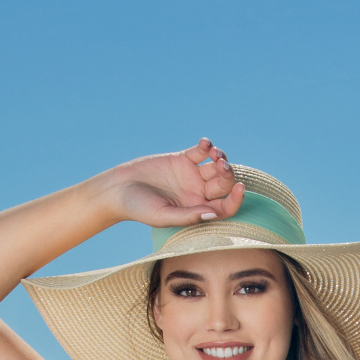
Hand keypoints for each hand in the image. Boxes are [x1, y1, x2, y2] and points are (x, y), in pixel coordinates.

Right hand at [97, 139, 245, 228]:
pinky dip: (205, 146)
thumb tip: (212, 214)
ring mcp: (191, 175)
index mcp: (198, 210)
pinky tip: (205, 143)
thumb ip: (187, 216)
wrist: (120, 189)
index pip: (224, 207)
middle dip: (227, 174)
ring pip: (214, 166)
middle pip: (223, 184)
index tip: (239, 188)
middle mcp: (198, 193)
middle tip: (221, 165)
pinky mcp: (181, 159)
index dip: (235, 199)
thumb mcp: (163, 216)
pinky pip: (199, 152)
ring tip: (214, 153)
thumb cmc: (140, 209)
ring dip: (219, 157)